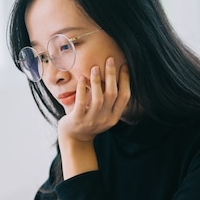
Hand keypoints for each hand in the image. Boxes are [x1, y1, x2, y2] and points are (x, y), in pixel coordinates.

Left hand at [56, 57, 129, 178]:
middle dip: (112, 75)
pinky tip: (82, 78)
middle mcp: (105, 119)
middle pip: (113, 94)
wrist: (74, 139)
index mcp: (114, 117)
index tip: (124, 66)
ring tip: (94, 68)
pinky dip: (82, 89)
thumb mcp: (103, 114)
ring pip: (99, 99)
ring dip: (97, 81)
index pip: (125, 97)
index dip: (126, 81)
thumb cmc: (89, 121)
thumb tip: (113, 75)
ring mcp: (91, 121)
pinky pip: (81, 103)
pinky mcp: (78, 120)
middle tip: (109, 60)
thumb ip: (109, 100)